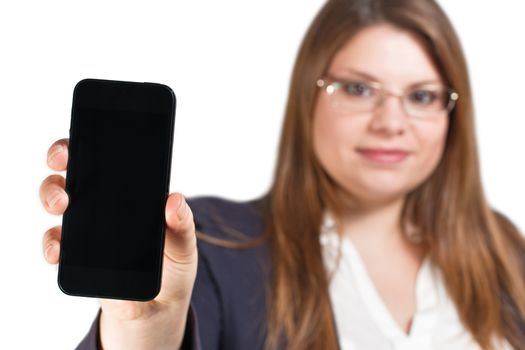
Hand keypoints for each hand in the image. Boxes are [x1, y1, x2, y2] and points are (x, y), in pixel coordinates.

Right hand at [40, 138, 197, 348]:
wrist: (157, 307)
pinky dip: (52, 242)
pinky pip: (55, 242)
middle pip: (76, 170)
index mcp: (134, 193)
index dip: (97, 139)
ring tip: (62, 204)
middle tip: (64, 161)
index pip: (112, 158)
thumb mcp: (185, 246)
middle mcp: (105, 204)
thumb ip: (182, 225)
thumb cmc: (173, 268)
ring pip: (58, 198)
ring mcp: (87, 228)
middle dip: (63, 158)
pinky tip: (60, 248)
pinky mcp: (76, 255)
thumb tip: (174, 200)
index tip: (88, 129)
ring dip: (52, 194)